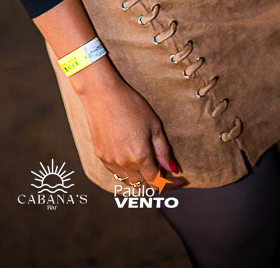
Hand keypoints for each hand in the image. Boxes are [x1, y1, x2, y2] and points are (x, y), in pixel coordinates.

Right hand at [78, 73, 184, 188]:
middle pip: (143, 186)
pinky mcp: (100, 156)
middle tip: (163, 169)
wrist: (101, 94)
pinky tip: (130, 156)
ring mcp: (110, 161)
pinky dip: (126, 171)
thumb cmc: (130, 105)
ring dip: (140, 178)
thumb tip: (172, 170)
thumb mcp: (154, 125)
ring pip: (128, 181)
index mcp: (140, 157)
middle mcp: (124, 164)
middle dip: (155, 181)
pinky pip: (116, 172)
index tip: (180, 180)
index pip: (157, 182)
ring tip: (147, 163)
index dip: (171, 183)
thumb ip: (164, 151)